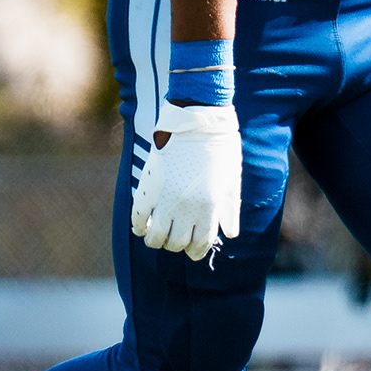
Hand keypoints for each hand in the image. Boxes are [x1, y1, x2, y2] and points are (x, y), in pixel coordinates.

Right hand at [130, 102, 242, 262]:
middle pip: (177, 243)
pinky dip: (138, 226)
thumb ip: (229, 210)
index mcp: (210, 207)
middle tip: (175, 238)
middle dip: (176, 245)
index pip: (200, 244)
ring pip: (156, 237)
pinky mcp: (149, 184)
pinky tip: (141, 226)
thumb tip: (229, 234)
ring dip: (156, 240)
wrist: (198, 119)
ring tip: (157, 234)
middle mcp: (187, 207)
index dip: (196, 252)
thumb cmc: (220, 147)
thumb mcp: (232, 180)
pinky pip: (138, 216)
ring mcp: (166, 197)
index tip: (192, 251)